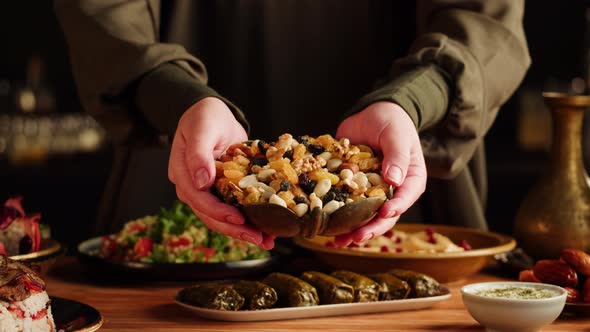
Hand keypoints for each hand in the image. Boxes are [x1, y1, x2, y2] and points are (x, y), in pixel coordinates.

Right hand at [168, 97, 275, 248]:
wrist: (213, 114)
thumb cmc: (205, 117)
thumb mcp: (201, 128)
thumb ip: (198, 153)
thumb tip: (201, 182)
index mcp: (182, 173)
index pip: (198, 199)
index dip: (218, 212)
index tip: (239, 219)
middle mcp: (192, 186)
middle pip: (210, 215)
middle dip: (235, 229)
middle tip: (259, 239)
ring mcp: (206, 191)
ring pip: (221, 218)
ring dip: (243, 231)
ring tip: (266, 241)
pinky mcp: (221, 191)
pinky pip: (233, 209)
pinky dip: (248, 219)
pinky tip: (266, 229)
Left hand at [334, 101, 426, 245]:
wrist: (372, 113)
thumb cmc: (392, 122)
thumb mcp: (397, 136)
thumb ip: (396, 156)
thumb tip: (394, 180)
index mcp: (410, 180)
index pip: (405, 198)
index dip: (394, 208)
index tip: (383, 213)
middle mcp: (392, 191)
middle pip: (384, 215)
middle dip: (371, 228)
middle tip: (356, 237)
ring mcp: (372, 191)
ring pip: (365, 216)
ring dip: (353, 229)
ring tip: (340, 241)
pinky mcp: (354, 188)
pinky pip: (347, 205)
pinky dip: (338, 216)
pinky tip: (326, 226)